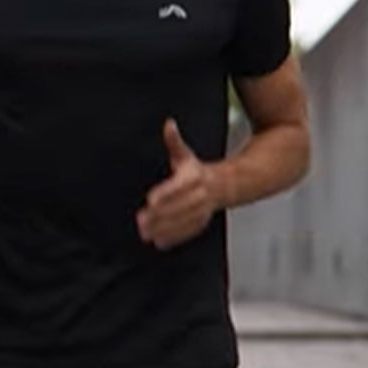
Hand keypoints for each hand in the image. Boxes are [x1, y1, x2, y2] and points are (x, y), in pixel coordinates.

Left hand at [136, 119, 223, 249]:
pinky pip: (189, 231)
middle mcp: (200, 194)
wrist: (226, 185)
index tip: (150, 200)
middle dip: (160, 216)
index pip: (178, 186)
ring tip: (146, 235)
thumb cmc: (197, 170)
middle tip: (141, 222)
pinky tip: (160, 243)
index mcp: (195, 176)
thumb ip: (174, 141)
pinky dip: (175, 238)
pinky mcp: (201, 221)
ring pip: (184, 221)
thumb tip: (169, 124)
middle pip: (180, 206)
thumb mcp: (185, 154)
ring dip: (165, 229)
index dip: (165, 193)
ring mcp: (202, 209)